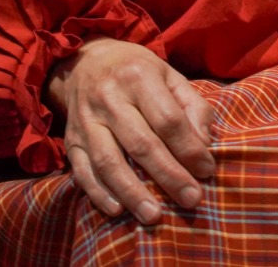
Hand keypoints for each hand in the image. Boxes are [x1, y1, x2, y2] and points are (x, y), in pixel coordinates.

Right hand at [45, 38, 216, 222]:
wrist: (87, 62)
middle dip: (169, 175)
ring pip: (108, 162)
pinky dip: (98, 193)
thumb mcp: (171, 77)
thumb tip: (204, 146)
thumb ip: (193, 108)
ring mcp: (86, 121)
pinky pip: (81, 171)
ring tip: (154, 216)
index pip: (168, 120)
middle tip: (191, 200)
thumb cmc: (139, 73)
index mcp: (139, 77)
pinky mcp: (70, 140)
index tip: (207, 171)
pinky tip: (117, 210)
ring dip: (132, 192)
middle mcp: (109, 98)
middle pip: (141, 143)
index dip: (189, 148)